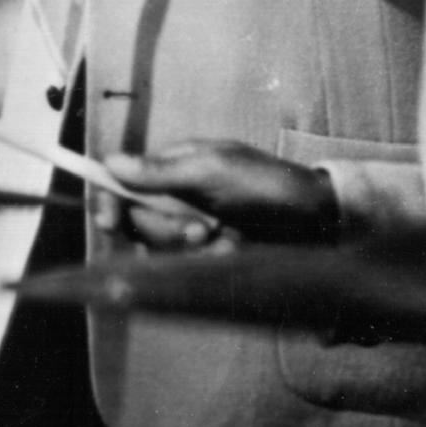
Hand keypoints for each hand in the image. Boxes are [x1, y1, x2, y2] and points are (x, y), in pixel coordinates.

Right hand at [106, 139, 342, 249]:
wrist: (317, 221)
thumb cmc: (269, 185)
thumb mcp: (213, 170)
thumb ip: (160, 170)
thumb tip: (110, 161)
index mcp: (174, 166)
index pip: (122, 182)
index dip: (108, 201)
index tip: (108, 221)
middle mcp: (176, 196)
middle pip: (136, 220)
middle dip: (165, 230)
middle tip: (201, 230)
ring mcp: (190, 225)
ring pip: (159, 246)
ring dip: (190, 248)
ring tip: (227, 239)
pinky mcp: (206, 252)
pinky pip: (186, 264)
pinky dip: (209, 260)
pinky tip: (234, 251)